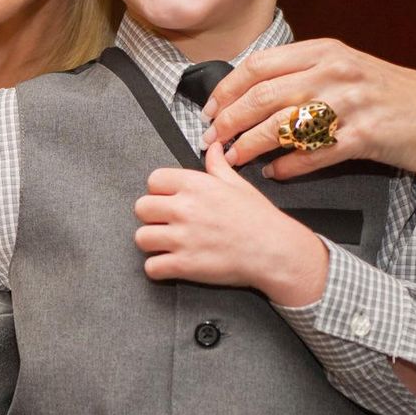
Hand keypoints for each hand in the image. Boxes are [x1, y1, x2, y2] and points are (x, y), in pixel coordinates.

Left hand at [133, 142, 327, 304]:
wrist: (275, 251)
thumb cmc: (259, 218)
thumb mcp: (237, 184)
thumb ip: (217, 165)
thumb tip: (212, 146)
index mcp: (195, 185)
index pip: (153, 180)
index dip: (159, 191)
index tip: (169, 200)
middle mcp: (184, 208)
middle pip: (141, 208)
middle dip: (151, 217)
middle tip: (167, 224)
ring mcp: (182, 238)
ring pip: (140, 238)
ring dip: (152, 243)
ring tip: (167, 245)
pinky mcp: (184, 265)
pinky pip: (151, 268)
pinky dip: (158, 269)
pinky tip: (171, 264)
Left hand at [201, 39, 415, 191]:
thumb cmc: (381, 95)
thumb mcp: (341, 68)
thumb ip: (299, 71)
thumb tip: (245, 91)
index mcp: (323, 51)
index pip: (257, 66)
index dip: (226, 90)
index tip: (207, 111)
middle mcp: (334, 72)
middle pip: (262, 96)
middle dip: (229, 121)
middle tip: (210, 140)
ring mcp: (350, 104)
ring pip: (283, 125)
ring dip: (250, 145)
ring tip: (233, 159)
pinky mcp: (364, 136)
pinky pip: (314, 154)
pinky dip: (289, 166)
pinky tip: (275, 172)